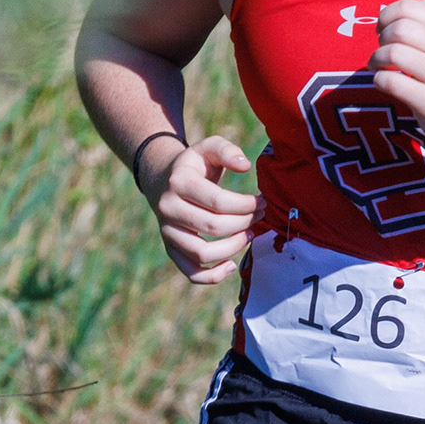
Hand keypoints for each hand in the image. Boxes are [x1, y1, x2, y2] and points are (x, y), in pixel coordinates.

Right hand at [142, 136, 259, 284]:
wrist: (163, 179)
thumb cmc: (195, 165)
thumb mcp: (208, 147)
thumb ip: (227, 150)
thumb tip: (245, 166)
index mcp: (179, 182)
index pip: (218, 202)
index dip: (246, 206)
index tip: (261, 202)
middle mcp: (168, 208)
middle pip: (214, 227)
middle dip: (245, 223)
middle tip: (260, 216)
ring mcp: (167, 231)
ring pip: (202, 253)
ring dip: (234, 247)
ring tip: (249, 234)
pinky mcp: (171, 248)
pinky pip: (191, 272)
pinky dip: (213, 276)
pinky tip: (231, 265)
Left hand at [370, 0, 424, 153]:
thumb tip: (394, 10)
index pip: (409, 7)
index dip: (387, 15)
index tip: (383, 29)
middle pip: (400, 28)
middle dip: (381, 38)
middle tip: (382, 50)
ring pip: (393, 53)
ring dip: (376, 59)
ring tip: (377, 66)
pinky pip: (391, 82)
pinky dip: (378, 80)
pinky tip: (383, 82)